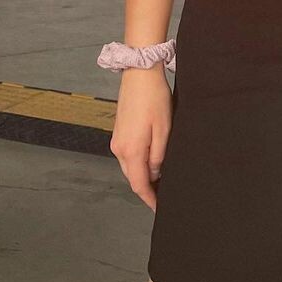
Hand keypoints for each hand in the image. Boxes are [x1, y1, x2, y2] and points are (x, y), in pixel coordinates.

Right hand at [110, 65, 173, 210]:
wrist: (140, 74)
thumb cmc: (154, 98)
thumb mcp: (163, 130)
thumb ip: (158, 156)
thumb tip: (155, 174)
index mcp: (130, 150)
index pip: (139, 184)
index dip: (149, 198)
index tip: (159, 208)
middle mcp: (119, 148)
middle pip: (132, 177)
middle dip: (147, 189)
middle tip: (164, 196)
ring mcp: (117, 140)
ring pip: (130, 167)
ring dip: (143, 176)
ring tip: (161, 180)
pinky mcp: (119, 132)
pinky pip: (128, 155)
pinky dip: (139, 163)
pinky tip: (151, 162)